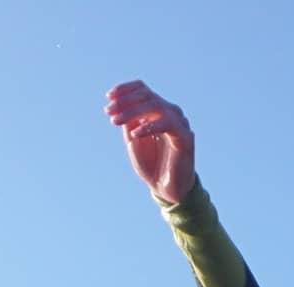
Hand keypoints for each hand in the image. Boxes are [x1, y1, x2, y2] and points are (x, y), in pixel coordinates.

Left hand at [106, 80, 195, 204]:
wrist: (167, 189)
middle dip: (125, 101)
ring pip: (156, 106)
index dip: (125, 89)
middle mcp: (170, 112)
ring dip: (133, 111)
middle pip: (147, 95)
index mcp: (157, 111)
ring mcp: (179, 123)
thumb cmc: (151, 165)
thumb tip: (119, 106)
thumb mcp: (134, 142)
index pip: (143, 90)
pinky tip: (135, 135)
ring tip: (115, 121)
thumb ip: (129, 124)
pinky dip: (149, 127)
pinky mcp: (185, 137)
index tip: (108, 97)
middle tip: (108, 112)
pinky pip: (167, 124)